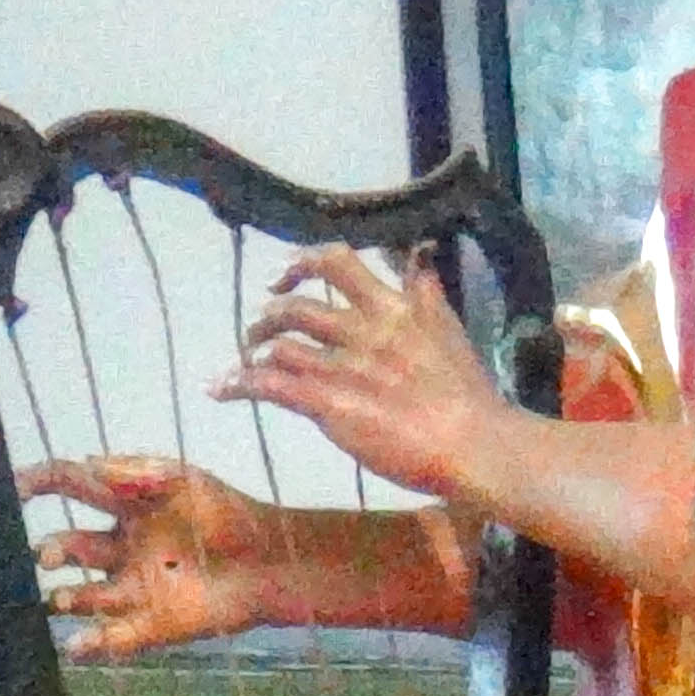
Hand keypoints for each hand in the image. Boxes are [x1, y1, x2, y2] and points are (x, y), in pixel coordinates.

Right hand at [25, 454, 261, 658]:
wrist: (273, 564)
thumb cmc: (231, 516)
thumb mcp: (187, 481)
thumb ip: (138, 472)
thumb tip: (87, 462)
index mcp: (124, 505)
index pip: (70, 487)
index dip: (38, 483)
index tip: (12, 487)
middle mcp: (120, 547)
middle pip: (68, 547)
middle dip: (53, 550)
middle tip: (51, 554)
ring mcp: (132, 588)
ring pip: (81, 595)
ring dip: (64, 597)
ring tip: (62, 597)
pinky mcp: (150, 624)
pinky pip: (110, 636)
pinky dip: (90, 643)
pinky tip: (77, 643)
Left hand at [224, 249, 509, 504]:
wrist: (474, 443)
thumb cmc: (470, 396)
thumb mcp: (450, 327)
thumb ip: (426, 291)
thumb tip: (419, 252)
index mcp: (395, 307)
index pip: (340, 263)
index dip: (304, 261)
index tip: (289, 273)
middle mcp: (364, 328)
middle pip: (300, 302)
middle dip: (273, 308)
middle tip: (262, 324)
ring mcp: (343, 365)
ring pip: (281, 341)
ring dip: (255, 346)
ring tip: (245, 357)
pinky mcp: (328, 403)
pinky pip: (271, 386)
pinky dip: (238, 384)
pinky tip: (221, 389)